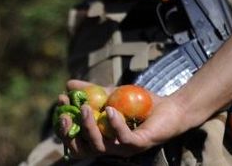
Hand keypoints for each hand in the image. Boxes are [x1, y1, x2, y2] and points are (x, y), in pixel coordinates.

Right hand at [56, 79, 186, 158]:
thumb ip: (92, 91)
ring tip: (86, 107)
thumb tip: (69, 83)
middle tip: (66, 114)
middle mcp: (111, 147)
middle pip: (83, 149)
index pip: (76, 140)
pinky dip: (115, 124)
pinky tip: (111, 109)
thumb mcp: (112, 93)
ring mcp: (125, 148)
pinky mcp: (139, 144)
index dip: (64, 124)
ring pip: (100, 146)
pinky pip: (123, 139)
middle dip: (70, 133)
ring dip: (90, 127)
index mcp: (102, 138)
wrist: (171, 106)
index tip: (60, 102)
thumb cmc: (141, 103)